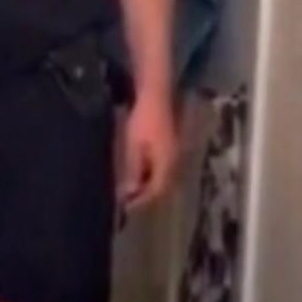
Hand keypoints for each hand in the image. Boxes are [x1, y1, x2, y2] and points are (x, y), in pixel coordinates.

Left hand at [117, 94, 177, 212]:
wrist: (156, 96)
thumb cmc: (143, 120)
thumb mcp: (134, 146)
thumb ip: (134, 170)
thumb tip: (131, 192)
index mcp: (166, 164)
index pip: (156, 191)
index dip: (141, 201)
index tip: (126, 206)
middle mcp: (175, 162)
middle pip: (162, 187)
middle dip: (146, 196)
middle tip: (128, 201)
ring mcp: (175, 153)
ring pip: (163, 178)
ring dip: (149, 186)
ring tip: (132, 190)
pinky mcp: (172, 146)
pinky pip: (163, 168)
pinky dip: (151, 175)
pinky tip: (140, 172)